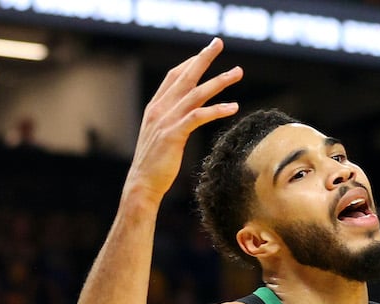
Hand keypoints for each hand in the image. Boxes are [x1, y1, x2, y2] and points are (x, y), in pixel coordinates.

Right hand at [125, 38, 242, 202]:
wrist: (142, 184)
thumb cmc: (153, 165)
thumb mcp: (159, 137)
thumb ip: (170, 122)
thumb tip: (184, 118)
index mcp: (155, 108)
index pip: (173, 77)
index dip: (189, 63)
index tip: (204, 53)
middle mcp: (159, 110)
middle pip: (185, 76)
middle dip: (203, 58)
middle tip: (218, 42)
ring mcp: (166, 121)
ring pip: (196, 93)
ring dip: (219, 81)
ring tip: (237, 72)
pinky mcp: (174, 135)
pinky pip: (198, 116)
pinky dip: (217, 109)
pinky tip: (233, 107)